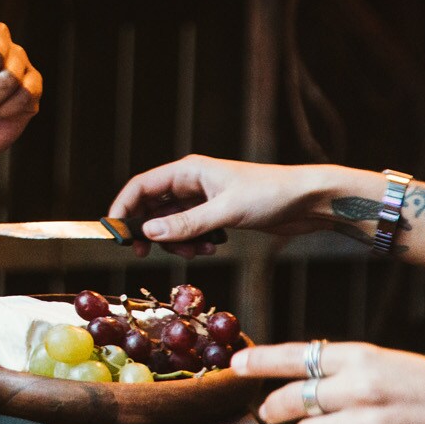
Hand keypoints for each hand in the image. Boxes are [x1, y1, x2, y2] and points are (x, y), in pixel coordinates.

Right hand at [109, 155, 353, 256]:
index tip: (115, 233)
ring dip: (176, 240)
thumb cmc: (270, 195)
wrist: (309, 201)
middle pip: (153, 205)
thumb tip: (149, 232)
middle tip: (147, 253)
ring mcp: (204, 198)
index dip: (124, 207)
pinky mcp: (217, 212)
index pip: (142, 186)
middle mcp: (191, 181)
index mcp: (188, 170)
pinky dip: (193, 241)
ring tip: (195, 252)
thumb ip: (186, 223)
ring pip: (172, 220)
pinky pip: (191, 228)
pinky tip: (210, 248)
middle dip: (150, 230)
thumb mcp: (226, 212)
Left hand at [239, 340, 424, 423]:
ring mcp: (372, 423)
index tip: (235, 364)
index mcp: (364, 357)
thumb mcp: (393, 366)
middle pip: (293, 399)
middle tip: (267, 413)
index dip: (260, 360)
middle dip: (273, 409)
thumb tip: (313, 379)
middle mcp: (362, 387)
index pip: (297, 355)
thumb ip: (353, 372)